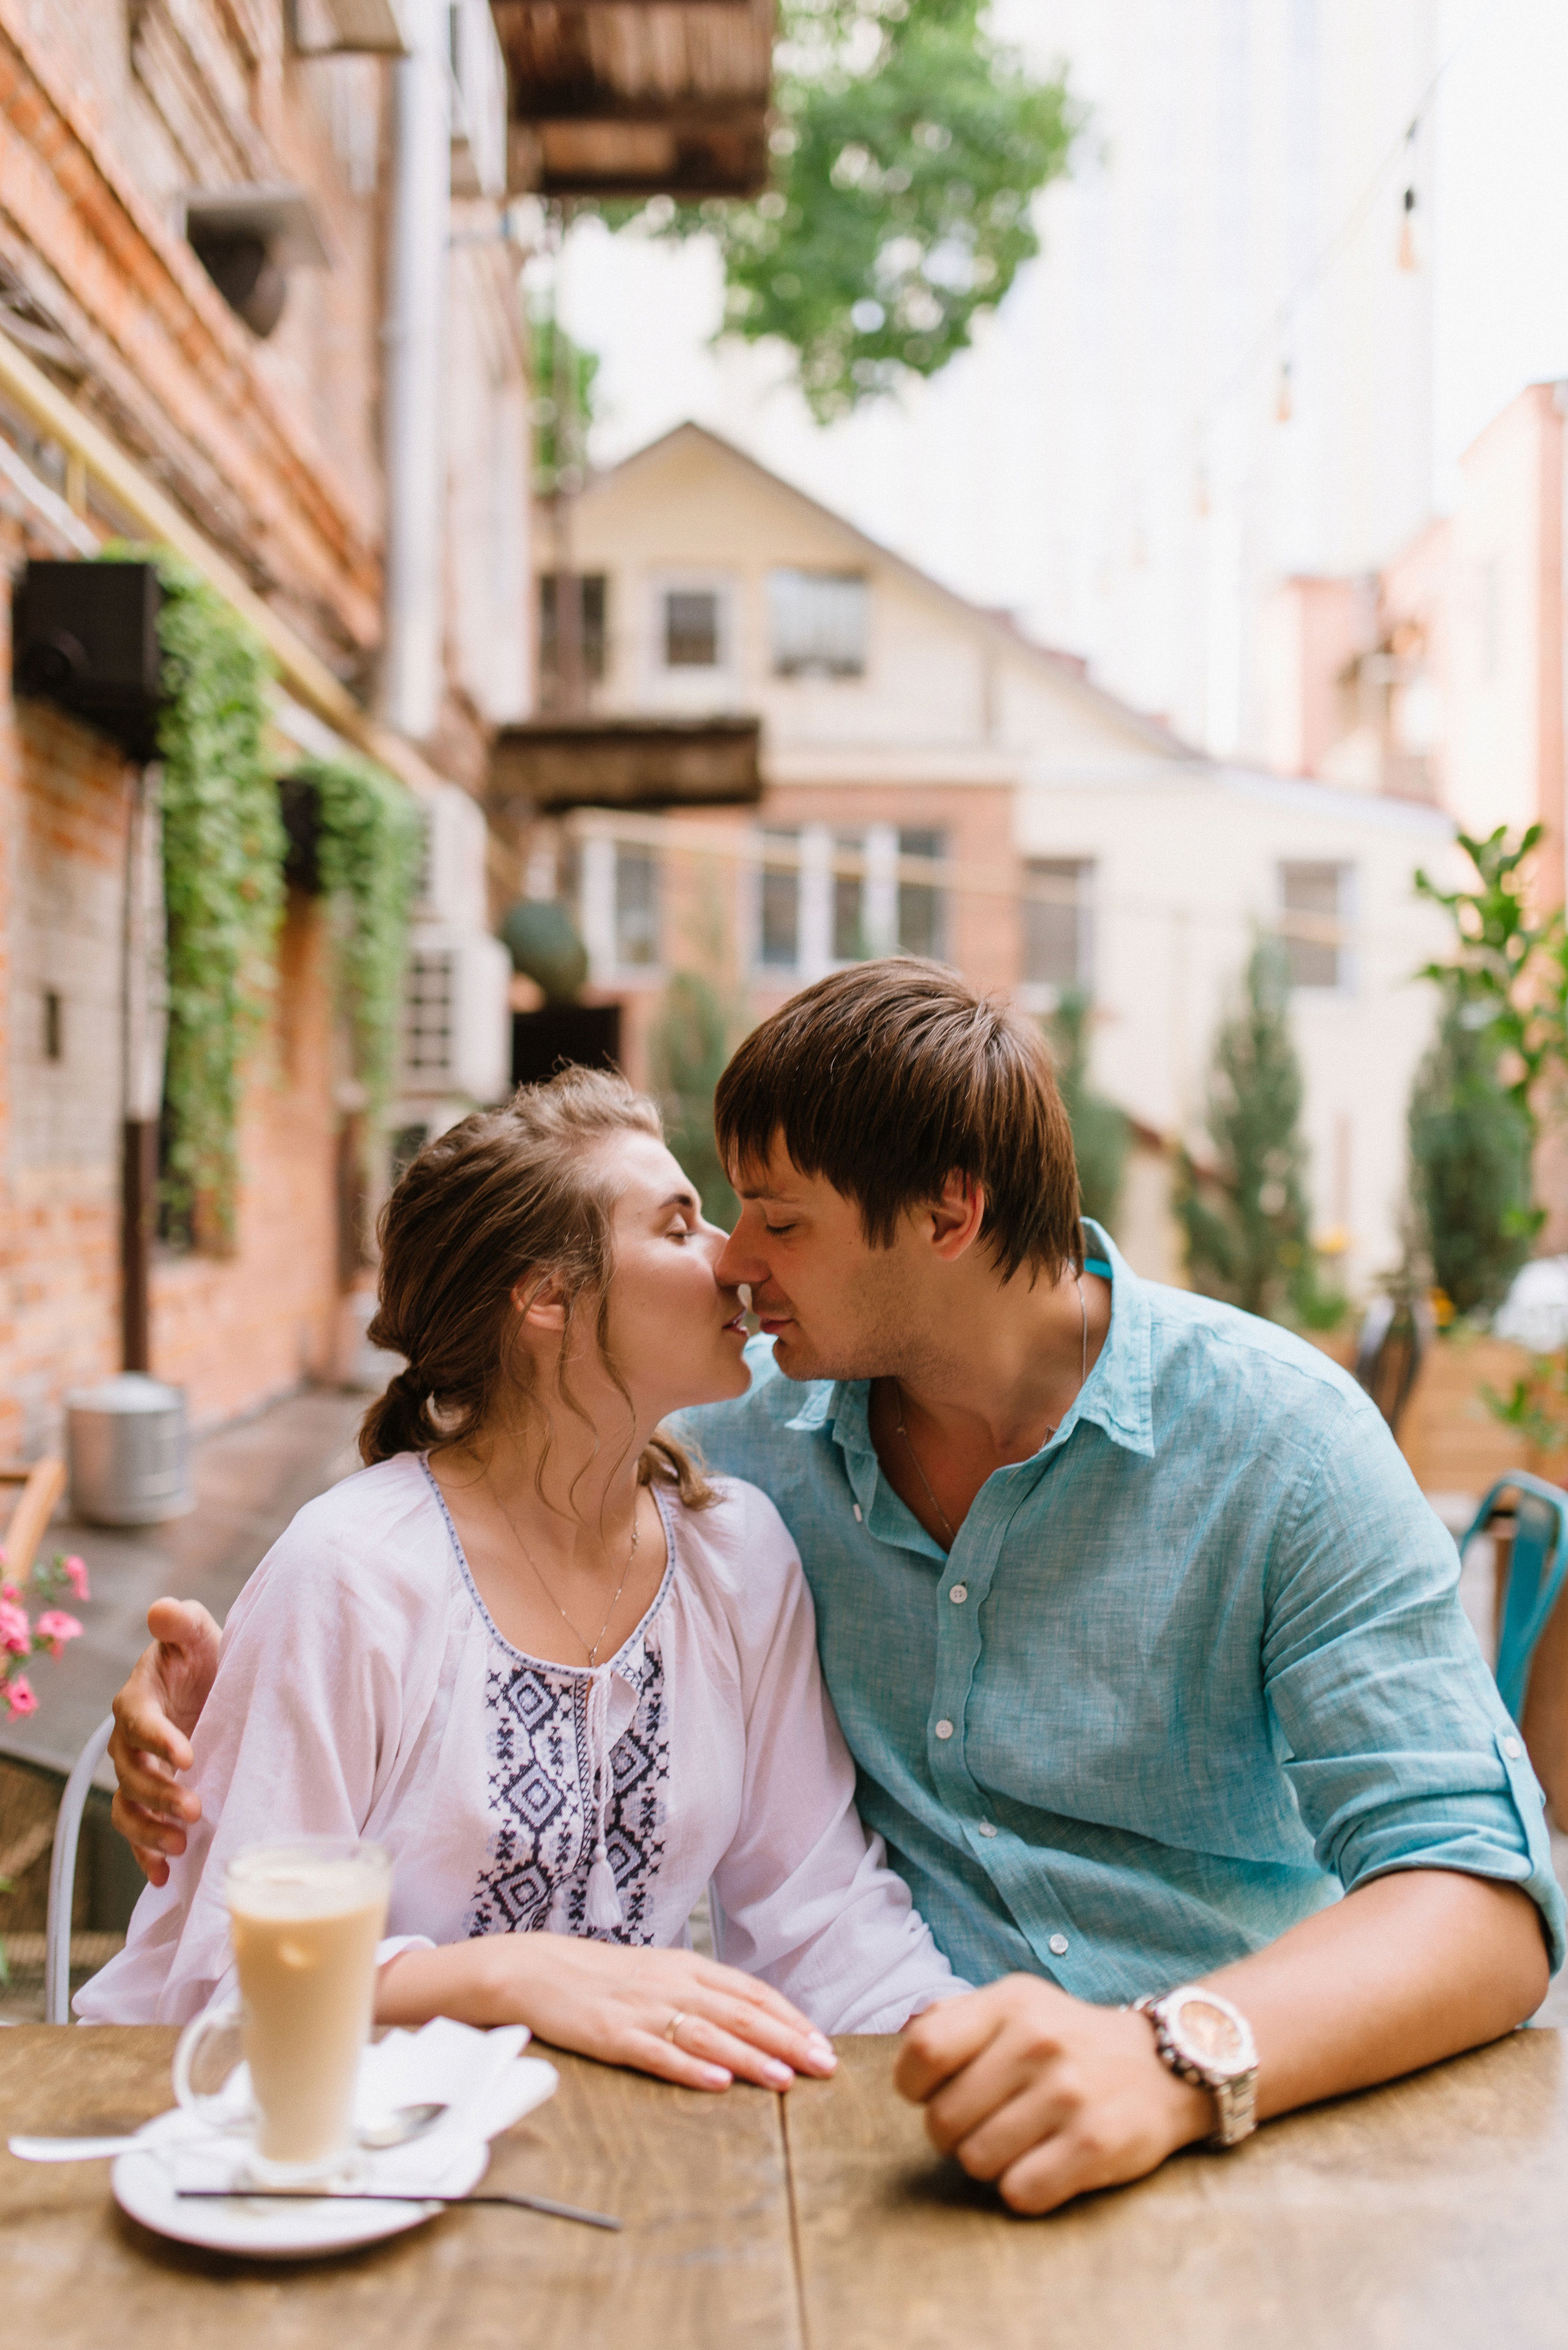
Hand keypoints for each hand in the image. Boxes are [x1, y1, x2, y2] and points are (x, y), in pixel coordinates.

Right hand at [107, 1598, 220, 1884]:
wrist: (215, 1684)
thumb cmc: (202, 1656)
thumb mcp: (198, 1633)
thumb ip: (181, 1623)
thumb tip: (162, 1611)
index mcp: (138, 1699)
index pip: (140, 1721)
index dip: (160, 1739)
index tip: (188, 1755)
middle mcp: (130, 1740)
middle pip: (133, 1772)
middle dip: (160, 1792)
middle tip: (195, 1808)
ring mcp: (138, 1771)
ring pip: (129, 1805)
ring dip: (150, 1829)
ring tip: (181, 1845)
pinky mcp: (150, 1796)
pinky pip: (136, 1830)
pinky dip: (144, 1853)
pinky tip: (163, 1875)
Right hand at [378, 1936, 839, 2095]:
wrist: (531, 1969)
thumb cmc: (598, 1978)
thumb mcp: (655, 1975)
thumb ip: (698, 1994)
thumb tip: (747, 2021)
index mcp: (685, 1967)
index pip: (751, 1992)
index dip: (790, 2018)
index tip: (822, 2043)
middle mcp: (670, 1983)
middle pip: (740, 2012)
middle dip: (787, 2040)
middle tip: (824, 2065)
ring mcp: (641, 2008)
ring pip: (708, 2033)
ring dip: (751, 2057)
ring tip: (785, 2079)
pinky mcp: (611, 2033)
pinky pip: (657, 2051)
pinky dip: (690, 2066)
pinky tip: (717, 2081)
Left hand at [894, 1975, 1211, 2213]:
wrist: (1164, 2068)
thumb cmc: (1069, 2042)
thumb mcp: (1016, 2005)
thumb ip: (956, 2019)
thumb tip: (908, 2052)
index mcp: (1010, 2003)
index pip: (923, 2051)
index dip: (914, 2086)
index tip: (935, 2093)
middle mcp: (1038, 2042)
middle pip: (943, 2120)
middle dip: (952, 2135)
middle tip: (984, 2124)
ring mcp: (1068, 2093)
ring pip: (976, 2162)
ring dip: (988, 2163)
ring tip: (1018, 2141)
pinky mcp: (1095, 2144)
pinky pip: (1020, 2192)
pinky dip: (1023, 2189)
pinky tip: (1045, 2164)